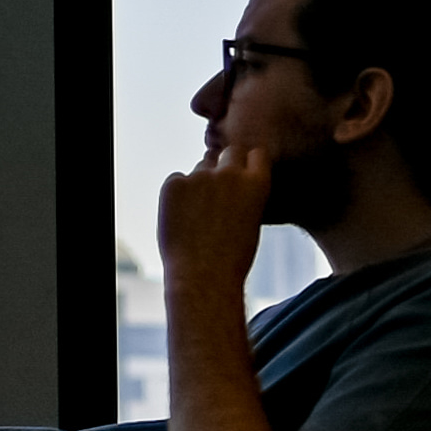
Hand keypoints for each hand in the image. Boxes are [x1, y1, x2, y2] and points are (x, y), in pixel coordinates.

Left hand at [158, 143, 271, 287]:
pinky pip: (176, 181)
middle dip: (224, 166)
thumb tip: (228, 172)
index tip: (242, 176)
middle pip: (228, 153)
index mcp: (257, 183)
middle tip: (216, 193)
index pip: (255, 154)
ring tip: (198, 218)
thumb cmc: (232, 258)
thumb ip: (244, 192)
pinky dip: (176, 194)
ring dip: (199, 183)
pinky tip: (181, 219)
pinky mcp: (174, 184)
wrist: (203, 278)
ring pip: (200, 168)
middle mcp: (230, 174)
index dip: (247, 164)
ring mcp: (200, 177)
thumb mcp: (252, 219)